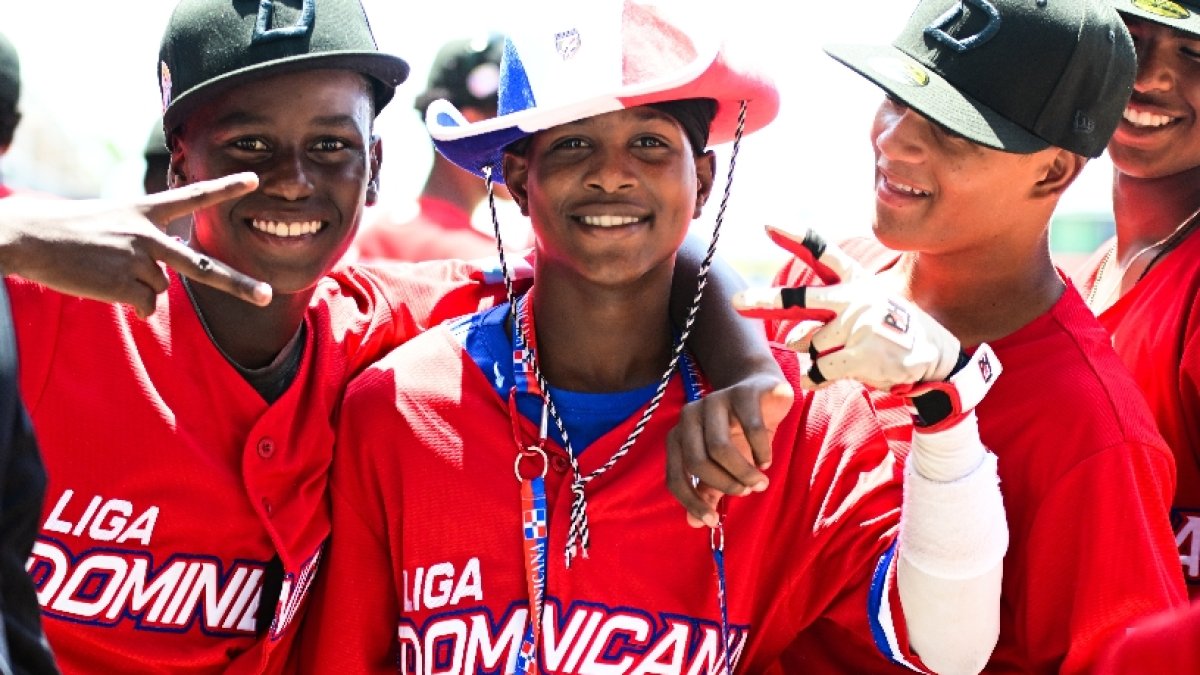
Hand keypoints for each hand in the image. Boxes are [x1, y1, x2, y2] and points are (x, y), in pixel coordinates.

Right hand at [0, 173, 270, 318]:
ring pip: (160, 287)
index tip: (254, 179)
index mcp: (143, 210)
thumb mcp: (111, 223)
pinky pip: (144, 304)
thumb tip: (156, 293)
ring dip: (138, 285)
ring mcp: (138, 260)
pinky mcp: (125, 285)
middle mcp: (147, 234)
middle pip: (202, 266)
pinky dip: (130, 302)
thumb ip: (143, 246)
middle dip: (238, 284)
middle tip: (268, 295)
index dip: (224, 188)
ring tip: (105, 269)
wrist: (27, 237)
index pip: (191, 196)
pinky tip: (103, 285)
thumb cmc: (66, 230)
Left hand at [665, 374, 793, 527]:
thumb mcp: (722, 464)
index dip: (691, 502)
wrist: (762, 390)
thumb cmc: (739, 432)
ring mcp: (714, 400)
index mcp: (678, 436)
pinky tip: (766, 460)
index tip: (713, 522)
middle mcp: (690, 416)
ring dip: (743, 471)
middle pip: (698, 461)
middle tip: (747, 491)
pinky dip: (761, 451)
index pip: (675, 476)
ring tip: (760, 481)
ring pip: (721, 447)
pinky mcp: (742, 392)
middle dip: (725, 484)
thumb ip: (707, 490)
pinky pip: (751, 428)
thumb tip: (693, 523)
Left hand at [734, 227, 960, 390]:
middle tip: (736, 302)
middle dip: (766, 301)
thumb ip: (826, 311)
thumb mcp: (867, 302)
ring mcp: (857, 326)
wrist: (934, 355)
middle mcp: (855, 299)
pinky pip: (818, 370)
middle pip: (800, 300)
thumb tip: (789, 339)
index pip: (822, 253)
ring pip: (809, 345)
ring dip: (819, 355)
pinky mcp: (860, 355)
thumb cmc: (891, 328)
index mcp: (856, 280)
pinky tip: (845, 371)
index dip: (794, 238)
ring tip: (850, 352)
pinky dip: (820, 377)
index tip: (767, 224)